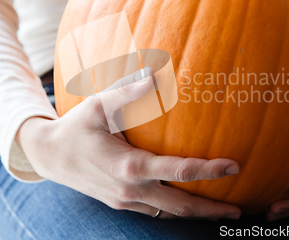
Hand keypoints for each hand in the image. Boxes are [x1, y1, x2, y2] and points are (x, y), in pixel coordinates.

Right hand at [16, 68, 240, 219]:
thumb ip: (128, 91)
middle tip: (240, 209)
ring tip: (222, 211)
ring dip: (196, 214)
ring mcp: (125, 200)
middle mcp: (130, 189)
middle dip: (211, 209)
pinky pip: (155, 212)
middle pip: (180, 206)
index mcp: (130, 166)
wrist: (48, 156)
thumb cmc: (75, 127)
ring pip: (169, 213)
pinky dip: (176, 211)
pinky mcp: (121, 203)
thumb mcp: (98, 105)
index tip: (234, 167)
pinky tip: (189, 205)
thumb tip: (155, 74)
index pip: (179, 172)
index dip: (209, 171)